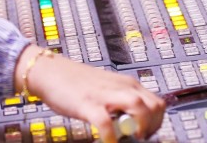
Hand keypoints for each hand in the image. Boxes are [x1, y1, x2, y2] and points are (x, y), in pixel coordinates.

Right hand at [15, 45, 164, 142]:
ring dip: (139, 127)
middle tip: (138, 138)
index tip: (146, 134)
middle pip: (154, 106)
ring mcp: (104, 95)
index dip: (157, 123)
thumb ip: (120, 103)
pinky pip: (106, 122)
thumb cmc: (75, 83)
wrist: (49, 71)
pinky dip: (111, 137)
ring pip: (138, 107)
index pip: (157, 103)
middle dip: (152, 127)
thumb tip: (131, 125)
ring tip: (130, 138)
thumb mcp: (105, 90)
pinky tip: (108, 142)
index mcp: (126, 84)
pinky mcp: (87, 104)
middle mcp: (120, 87)